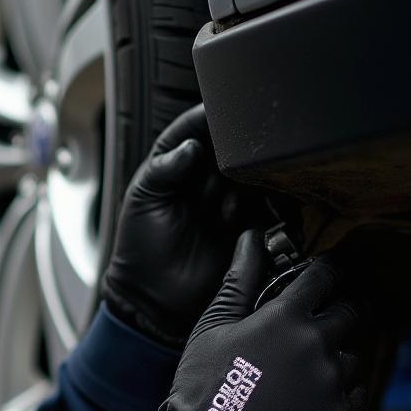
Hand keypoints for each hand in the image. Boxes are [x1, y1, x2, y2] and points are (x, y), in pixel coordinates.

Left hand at [101, 104, 255, 346]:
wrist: (156, 300)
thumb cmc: (141, 250)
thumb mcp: (142, 204)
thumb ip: (162, 170)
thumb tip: (191, 145)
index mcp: (175, 166)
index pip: (194, 130)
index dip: (206, 118)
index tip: (218, 111)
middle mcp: (206, 178)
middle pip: (230, 146)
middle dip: (232, 150)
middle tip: (231, 161)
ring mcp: (231, 199)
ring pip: (252, 171)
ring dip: (243, 182)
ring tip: (222, 209)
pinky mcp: (252, 223)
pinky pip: (270, 203)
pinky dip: (263, 203)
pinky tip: (242, 218)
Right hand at [144, 231, 372, 410]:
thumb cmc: (204, 385)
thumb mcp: (212, 328)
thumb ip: (238, 281)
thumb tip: (250, 239)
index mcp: (285, 317)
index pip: (325, 275)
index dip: (329, 269)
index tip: (327, 272)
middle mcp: (318, 344)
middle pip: (355, 311)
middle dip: (346, 306)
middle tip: (331, 312)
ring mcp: (333, 382)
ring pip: (358, 353)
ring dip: (343, 350)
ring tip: (315, 360)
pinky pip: (358, 391)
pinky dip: (344, 386)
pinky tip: (316, 390)